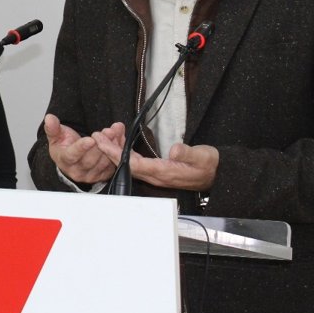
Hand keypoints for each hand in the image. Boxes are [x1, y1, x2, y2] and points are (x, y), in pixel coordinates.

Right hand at [43, 114, 124, 184]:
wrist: (72, 159)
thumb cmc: (64, 146)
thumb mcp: (56, 135)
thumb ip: (53, 127)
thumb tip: (49, 118)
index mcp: (65, 160)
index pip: (72, 155)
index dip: (82, 147)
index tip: (91, 139)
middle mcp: (78, 171)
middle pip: (91, 159)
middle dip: (101, 143)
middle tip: (108, 131)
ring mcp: (91, 174)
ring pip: (104, 161)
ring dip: (112, 145)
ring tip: (115, 131)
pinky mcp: (103, 175)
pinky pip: (114, 164)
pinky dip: (118, 150)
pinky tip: (120, 138)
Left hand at [92, 133, 218, 191]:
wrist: (217, 175)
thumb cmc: (209, 165)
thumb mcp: (203, 156)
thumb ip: (189, 153)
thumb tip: (174, 149)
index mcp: (164, 172)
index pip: (134, 164)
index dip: (117, 154)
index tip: (103, 142)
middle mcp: (157, 176)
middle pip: (127, 165)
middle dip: (110, 151)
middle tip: (96, 136)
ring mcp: (156, 174)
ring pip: (131, 164)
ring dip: (116, 151)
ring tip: (104, 136)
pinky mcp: (158, 171)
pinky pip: (137, 162)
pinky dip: (126, 152)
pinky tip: (120, 143)